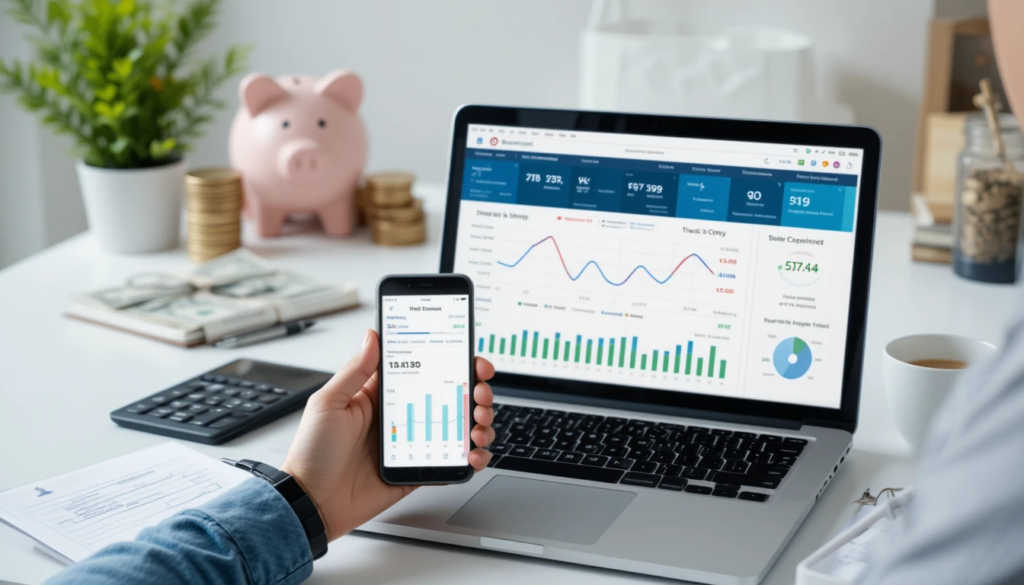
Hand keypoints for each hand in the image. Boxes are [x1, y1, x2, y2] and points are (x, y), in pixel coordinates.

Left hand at [281, 329, 494, 540]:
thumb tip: (372, 336)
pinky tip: (474, 453)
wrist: (311, 502)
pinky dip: (470, 457)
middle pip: (449, 395)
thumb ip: (355, 370)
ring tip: (479, 425)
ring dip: (478, 422)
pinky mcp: (417, 470)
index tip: (470, 358)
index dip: (451, 361)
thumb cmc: (312, 453)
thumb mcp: (328, 403)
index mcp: (380, 395)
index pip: (423, 369)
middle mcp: (400, 416)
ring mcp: (412, 443)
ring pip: (457, 426)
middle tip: (480, 393)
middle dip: (474, 391)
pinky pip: (451, 461)